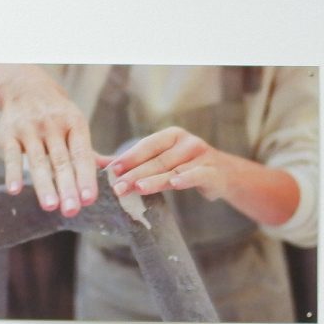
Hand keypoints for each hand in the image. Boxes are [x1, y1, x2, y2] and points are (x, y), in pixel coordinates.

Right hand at [0, 66, 97, 215]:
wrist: (25, 87)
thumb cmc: (57, 114)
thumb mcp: (76, 124)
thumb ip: (89, 152)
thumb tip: (114, 171)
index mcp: (75, 124)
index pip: (82, 155)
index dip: (86, 177)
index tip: (89, 199)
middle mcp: (53, 125)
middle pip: (61, 161)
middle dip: (67, 186)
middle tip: (72, 210)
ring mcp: (30, 129)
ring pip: (38, 160)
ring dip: (44, 184)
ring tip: (50, 206)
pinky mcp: (9, 133)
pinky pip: (12, 155)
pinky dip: (12, 172)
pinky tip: (14, 190)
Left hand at [106, 127, 231, 200]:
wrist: (225, 174)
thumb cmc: (188, 167)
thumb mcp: (164, 161)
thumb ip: (136, 162)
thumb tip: (98, 164)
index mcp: (172, 136)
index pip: (146, 146)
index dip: (129, 158)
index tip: (111, 170)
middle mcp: (187, 142)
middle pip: (157, 160)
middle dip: (135, 174)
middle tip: (118, 187)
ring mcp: (201, 156)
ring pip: (173, 170)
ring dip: (154, 179)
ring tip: (137, 188)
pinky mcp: (212, 171)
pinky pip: (197, 175)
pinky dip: (186, 179)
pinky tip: (174, 183)